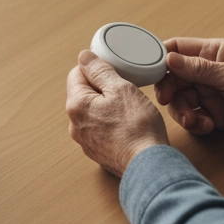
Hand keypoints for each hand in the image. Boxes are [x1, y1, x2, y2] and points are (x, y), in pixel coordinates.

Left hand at [66, 50, 168, 177]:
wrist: (149, 166)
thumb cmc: (138, 127)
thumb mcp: (121, 88)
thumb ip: (100, 70)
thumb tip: (84, 57)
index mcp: (76, 105)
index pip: (77, 73)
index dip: (96, 68)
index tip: (113, 72)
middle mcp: (75, 125)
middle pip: (84, 93)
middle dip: (103, 88)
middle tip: (125, 90)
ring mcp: (85, 141)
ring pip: (93, 111)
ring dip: (108, 106)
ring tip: (129, 109)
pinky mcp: (97, 152)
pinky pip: (100, 129)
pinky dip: (111, 123)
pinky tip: (128, 125)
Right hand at [155, 38, 223, 142]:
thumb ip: (198, 69)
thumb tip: (168, 59)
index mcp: (213, 53)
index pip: (178, 49)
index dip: (161, 58)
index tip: (150, 71)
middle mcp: (208, 72)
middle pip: (174, 78)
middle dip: (169, 90)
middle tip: (168, 101)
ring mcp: (211, 94)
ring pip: (181, 100)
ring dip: (182, 111)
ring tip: (193, 121)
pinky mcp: (215, 114)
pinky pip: (193, 117)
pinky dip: (195, 123)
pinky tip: (206, 125)